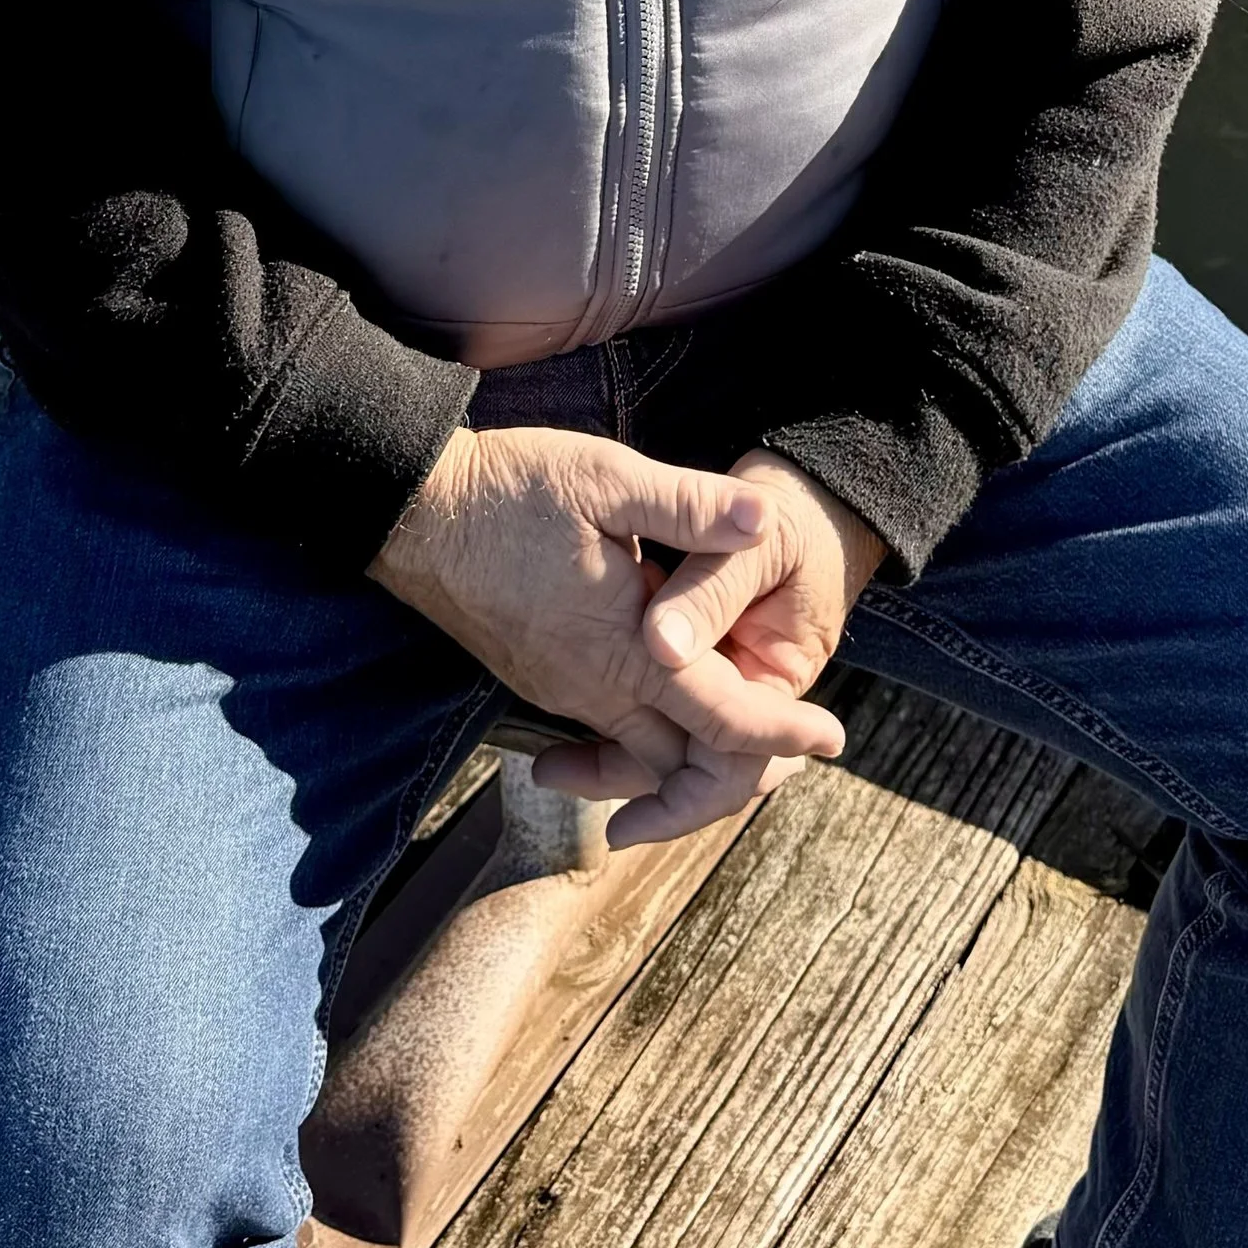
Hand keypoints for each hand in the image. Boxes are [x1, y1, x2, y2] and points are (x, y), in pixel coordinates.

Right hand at [369, 425, 845, 846]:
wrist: (411, 511)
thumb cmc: (510, 490)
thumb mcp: (608, 479)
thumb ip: (691, 505)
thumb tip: (762, 519)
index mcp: (623, 650)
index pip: (721, 719)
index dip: (783, 733)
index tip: (835, 736)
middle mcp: (593, 689)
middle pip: (685, 766)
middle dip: (746, 768)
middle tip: (799, 743)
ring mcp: (562, 691)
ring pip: (645, 757)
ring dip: (700, 756)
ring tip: (752, 731)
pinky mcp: (540, 680)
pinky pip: (610, 734)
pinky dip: (655, 740)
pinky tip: (676, 703)